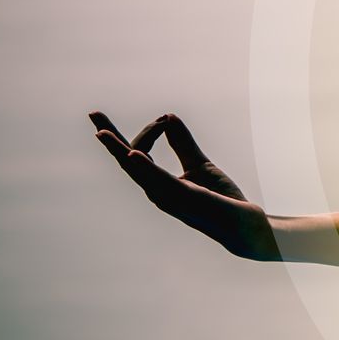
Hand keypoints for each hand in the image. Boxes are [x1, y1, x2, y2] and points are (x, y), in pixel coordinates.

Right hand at [89, 110, 279, 260]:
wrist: (245, 225)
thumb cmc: (221, 199)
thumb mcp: (199, 163)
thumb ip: (182, 143)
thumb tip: (169, 116)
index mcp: (159, 185)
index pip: (137, 155)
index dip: (142, 132)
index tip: (164, 117)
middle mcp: (157, 192)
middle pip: (128, 162)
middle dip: (110, 139)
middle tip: (93, 114)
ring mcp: (169, 197)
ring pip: (138, 170)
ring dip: (118, 150)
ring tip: (101, 132)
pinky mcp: (185, 198)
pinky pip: (160, 181)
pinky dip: (145, 166)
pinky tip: (132, 155)